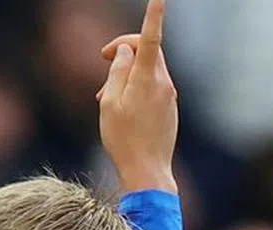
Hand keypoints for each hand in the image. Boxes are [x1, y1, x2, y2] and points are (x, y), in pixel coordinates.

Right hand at [96, 0, 178, 193]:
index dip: (153, 15)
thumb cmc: (123, 139)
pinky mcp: (169, 107)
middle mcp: (163, 82)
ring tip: (104, 97)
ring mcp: (169, 95)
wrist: (147, 170)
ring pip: (147, 70)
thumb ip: (117, 71)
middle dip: (125, 49)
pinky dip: (135, 88)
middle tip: (103, 61)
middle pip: (147, 50)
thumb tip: (126, 50)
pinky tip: (120, 109)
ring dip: (126, 74)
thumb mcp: (110, 103)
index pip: (150, 38)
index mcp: (146, 79)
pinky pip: (152, 87)